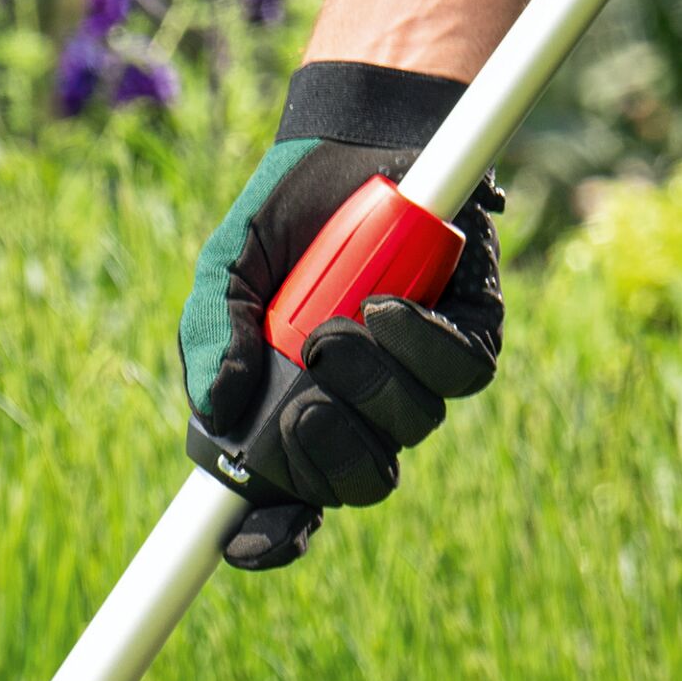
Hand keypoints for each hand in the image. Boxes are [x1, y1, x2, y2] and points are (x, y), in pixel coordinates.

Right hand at [179, 62, 502, 570]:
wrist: (355, 139)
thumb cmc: (287, 214)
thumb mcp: (226, 267)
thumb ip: (212, 334)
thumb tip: (218, 411)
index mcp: (294, 408)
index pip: (289, 502)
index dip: (274, 538)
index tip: (254, 541)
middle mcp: (359, 406)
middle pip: (359, 485)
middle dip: (327, 457)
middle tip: (303, 404)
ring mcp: (415, 374)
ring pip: (411, 429)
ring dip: (370, 389)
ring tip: (335, 327)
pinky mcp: (469, 332)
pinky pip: (460, 374)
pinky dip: (420, 348)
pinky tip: (386, 307)